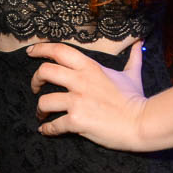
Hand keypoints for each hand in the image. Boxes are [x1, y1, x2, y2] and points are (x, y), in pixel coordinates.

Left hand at [27, 41, 147, 151]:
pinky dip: (47, 129)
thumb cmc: (136, 99)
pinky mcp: (77, 121)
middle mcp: (80, 81)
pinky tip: (46, 130)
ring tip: (42, 114)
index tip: (31, 52)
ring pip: (44, 101)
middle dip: (35, 80)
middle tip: (36, 88)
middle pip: (45, 71)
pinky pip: (53, 125)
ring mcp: (78, 101)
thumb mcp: (132, 74)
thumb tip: (139, 42)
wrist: (142, 122)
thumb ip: (133, 57)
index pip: (59, 50)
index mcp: (90, 67)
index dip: (41, 49)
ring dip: (40, 109)